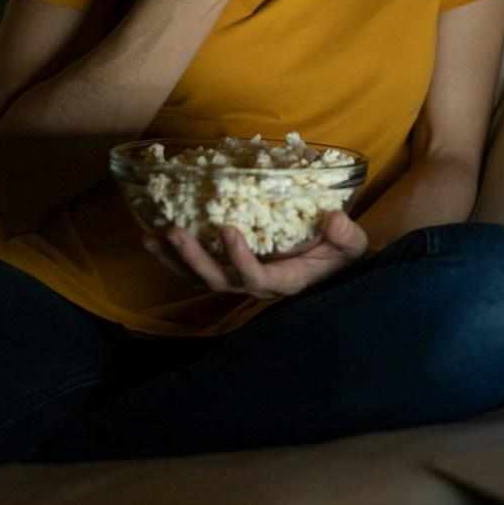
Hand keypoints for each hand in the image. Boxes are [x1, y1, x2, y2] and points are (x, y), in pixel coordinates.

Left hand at [142, 210, 370, 298]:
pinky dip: (174, 257)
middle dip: (194, 258)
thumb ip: (346, 235)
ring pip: (201, 278)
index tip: (228, 230)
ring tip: (151, 238)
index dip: (240, 259)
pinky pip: (198, 270)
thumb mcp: (353, 244)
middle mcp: (259, 285)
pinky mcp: (231, 269)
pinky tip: (153, 240)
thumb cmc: (343, 254)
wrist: (336, 266)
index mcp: (287, 281)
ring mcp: (241, 279)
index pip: (258, 278)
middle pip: (218, 281)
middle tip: (175, 231)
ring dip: (175, 259)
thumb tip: (333, 219)